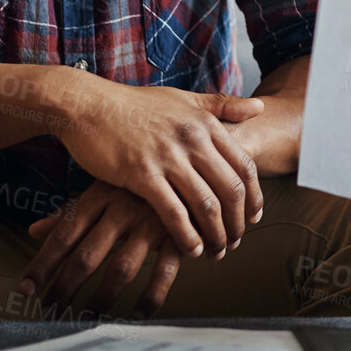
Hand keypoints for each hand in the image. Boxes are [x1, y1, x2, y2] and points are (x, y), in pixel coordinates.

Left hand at [20, 181, 182, 316]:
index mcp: (99, 196)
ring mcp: (151, 221)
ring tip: (88, 317)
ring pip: (121, 268)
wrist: (191, 161)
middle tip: (52, 312)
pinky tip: (139, 313)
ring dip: (102, 298)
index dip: (43, 264)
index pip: (63, 235)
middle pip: (87, 256)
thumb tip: (34, 231)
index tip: (27, 290)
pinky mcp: (179, 233)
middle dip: (66, 288)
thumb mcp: (103, 187)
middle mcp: (122, 208)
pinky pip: (164, 271)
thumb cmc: (139, 180)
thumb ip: (70, 212)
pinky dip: (151, 295)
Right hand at [52, 72, 264, 259]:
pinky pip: (173, 212)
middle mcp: (192, 139)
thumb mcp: (183, 99)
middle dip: (238, 222)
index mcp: (206, 123)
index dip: (254, 197)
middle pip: (231, 189)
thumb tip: (261, 107)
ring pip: (206, 204)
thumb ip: (222, 105)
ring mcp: (168, 157)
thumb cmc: (134, 105)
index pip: (244, 166)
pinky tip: (191, 249)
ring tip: (217, 252)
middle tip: (236, 241)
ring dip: (216, 234)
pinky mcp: (141, 173)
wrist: (88, 105)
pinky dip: (186, 235)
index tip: (254, 218)